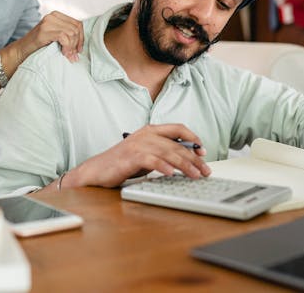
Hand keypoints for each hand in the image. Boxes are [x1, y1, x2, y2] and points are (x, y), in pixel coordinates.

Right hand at [18, 11, 83, 62]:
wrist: (20, 51)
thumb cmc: (38, 46)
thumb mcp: (55, 38)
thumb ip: (67, 36)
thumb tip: (81, 46)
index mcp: (57, 16)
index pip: (77, 24)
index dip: (81, 38)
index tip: (78, 50)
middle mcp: (52, 16)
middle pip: (76, 28)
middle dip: (77, 44)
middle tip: (73, 56)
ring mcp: (48, 22)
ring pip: (71, 32)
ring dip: (72, 47)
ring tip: (68, 56)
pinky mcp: (44, 30)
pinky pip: (64, 36)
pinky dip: (66, 47)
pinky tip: (63, 53)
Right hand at [66, 124, 211, 187]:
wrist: (97, 170)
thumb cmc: (123, 163)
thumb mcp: (147, 154)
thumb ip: (163, 152)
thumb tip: (187, 159)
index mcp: (151, 130)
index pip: (178, 128)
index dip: (193, 138)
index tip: (203, 151)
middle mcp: (146, 134)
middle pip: (177, 144)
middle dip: (194, 158)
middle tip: (205, 170)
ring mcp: (138, 145)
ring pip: (168, 153)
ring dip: (185, 165)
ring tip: (195, 175)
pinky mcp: (131, 157)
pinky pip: (152, 160)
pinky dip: (163, 167)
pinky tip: (171, 174)